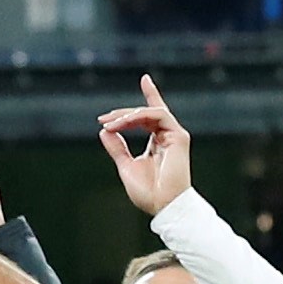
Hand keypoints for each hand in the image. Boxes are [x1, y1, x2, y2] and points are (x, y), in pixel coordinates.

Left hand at [97, 75, 196, 214]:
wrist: (164, 206)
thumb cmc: (148, 192)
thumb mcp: (125, 166)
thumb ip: (117, 148)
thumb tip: (104, 131)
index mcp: (158, 143)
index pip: (152, 116)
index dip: (150, 95)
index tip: (145, 78)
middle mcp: (168, 137)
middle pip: (145, 114)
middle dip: (122, 114)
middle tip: (103, 119)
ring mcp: (175, 136)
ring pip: (150, 112)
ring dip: (127, 115)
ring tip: (110, 123)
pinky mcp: (179, 137)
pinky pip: (158, 116)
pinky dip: (138, 116)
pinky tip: (122, 123)